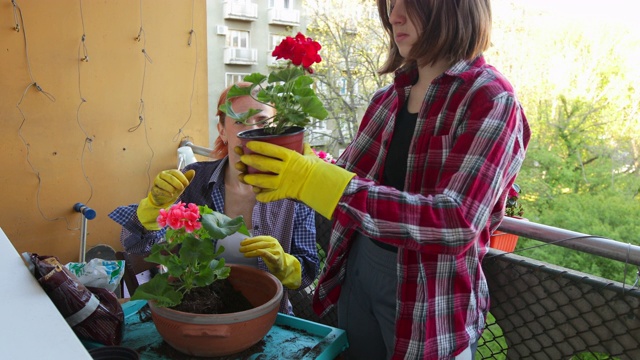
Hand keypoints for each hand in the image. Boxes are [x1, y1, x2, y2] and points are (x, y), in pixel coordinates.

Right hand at [137, 169, 194, 229]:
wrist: (164, 197)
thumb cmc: (174, 188)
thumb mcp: (181, 184)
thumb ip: (187, 178)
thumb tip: (193, 171)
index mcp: (169, 172)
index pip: (175, 172)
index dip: (182, 177)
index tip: (186, 183)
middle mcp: (162, 175)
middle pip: (169, 177)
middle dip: (176, 182)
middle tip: (182, 188)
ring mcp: (156, 182)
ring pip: (162, 183)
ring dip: (169, 187)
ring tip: (175, 192)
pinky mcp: (154, 189)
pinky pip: (158, 190)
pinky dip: (165, 193)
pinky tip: (170, 195)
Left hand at [237, 141, 354, 218]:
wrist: (323, 184)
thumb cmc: (318, 168)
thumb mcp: (311, 156)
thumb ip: (305, 149)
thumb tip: (304, 143)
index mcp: (291, 157)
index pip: (271, 149)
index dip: (258, 146)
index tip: (249, 144)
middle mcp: (285, 168)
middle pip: (264, 164)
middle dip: (251, 161)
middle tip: (243, 159)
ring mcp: (284, 181)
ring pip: (263, 180)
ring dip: (252, 179)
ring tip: (244, 178)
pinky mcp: (285, 193)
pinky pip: (270, 196)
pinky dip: (262, 196)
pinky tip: (257, 195)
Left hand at [240, 236, 300, 288]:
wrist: (282, 265)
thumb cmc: (271, 255)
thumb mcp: (265, 248)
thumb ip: (256, 243)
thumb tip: (245, 240)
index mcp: (271, 239)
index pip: (259, 238)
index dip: (250, 240)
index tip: (241, 243)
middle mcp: (274, 244)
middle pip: (260, 243)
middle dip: (249, 246)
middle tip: (240, 249)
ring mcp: (276, 251)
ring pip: (262, 249)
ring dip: (252, 251)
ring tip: (244, 254)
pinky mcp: (276, 259)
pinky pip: (268, 255)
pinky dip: (261, 253)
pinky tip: (254, 253)